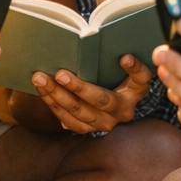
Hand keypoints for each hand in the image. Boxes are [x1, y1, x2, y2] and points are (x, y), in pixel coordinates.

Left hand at [31, 54, 152, 132]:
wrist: (109, 101)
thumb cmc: (115, 77)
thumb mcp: (125, 69)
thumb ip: (123, 60)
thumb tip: (116, 52)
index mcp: (135, 92)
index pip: (140, 79)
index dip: (134, 69)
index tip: (124, 58)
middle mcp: (122, 112)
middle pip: (100, 100)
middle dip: (78, 87)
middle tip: (59, 73)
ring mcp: (104, 123)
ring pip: (78, 112)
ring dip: (56, 95)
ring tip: (40, 78)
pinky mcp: (87, 128)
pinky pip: (67, 119)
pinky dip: (52, 103)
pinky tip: (42, 90)